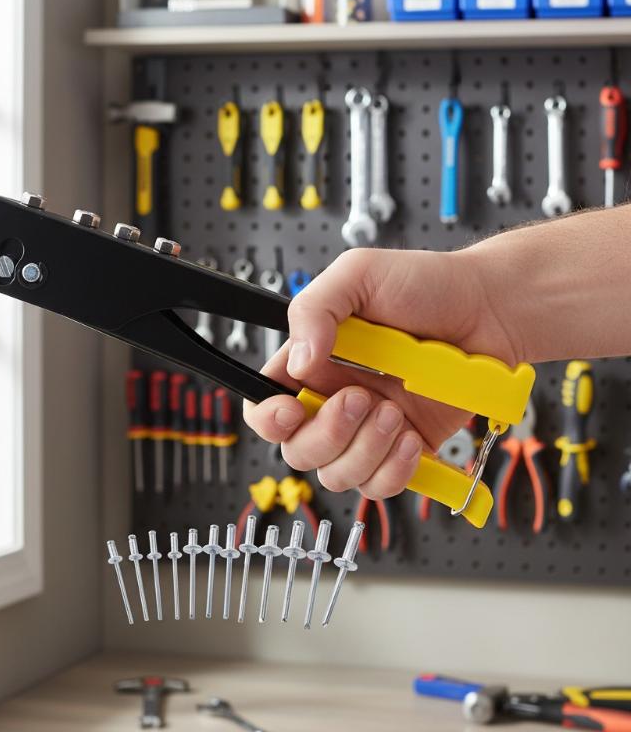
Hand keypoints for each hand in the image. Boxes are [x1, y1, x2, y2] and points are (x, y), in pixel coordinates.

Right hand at [243, 247, 519, 498]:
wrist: (493, 308)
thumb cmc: (428, 284)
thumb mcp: (359, 274)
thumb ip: (314, 309)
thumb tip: (298, 362)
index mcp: (313, 361)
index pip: (266, 404)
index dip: (268, 418)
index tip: (290, 410)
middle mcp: (336, 399)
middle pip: (298, 451)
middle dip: (327, 433)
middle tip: (361, 397)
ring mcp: (371, 429)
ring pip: (338, 474)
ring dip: (364, 450)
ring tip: (394, 412)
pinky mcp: (407, 449)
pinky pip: (382, 485)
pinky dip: (394, 470)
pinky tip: (411, 436)